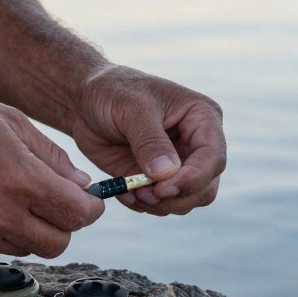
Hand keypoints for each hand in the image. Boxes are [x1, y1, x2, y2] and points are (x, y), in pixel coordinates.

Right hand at [0, 91, 103, 257]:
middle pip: (57, 244)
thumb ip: (52, 157)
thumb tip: (81, 186)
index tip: (88, 202)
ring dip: (28, 229)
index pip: (78, 215)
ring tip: (9, 196)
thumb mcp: (10, 121)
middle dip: (64, 225)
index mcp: (19, 180)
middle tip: (54, 204)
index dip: (90, 209)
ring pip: (24, 248)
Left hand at [71, 66, 225, 215]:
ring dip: (159, 204)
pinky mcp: (158, 179)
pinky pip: (163, 204)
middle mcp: (196, 143)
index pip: (213, 157)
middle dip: (176, 197)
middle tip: (143, 193)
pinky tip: (123, 192)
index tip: (162, 188)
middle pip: (205, 186)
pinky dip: (144, 205)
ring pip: (187, 201)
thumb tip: (167, 173)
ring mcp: (178, 164)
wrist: (85, 101)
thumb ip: (150, 140)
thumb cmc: (111, 91)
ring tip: (129, 191)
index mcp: (202, 117)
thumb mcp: (130, 107)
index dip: (194, 178)